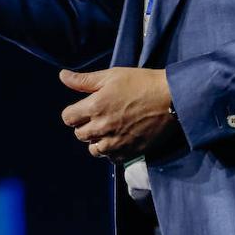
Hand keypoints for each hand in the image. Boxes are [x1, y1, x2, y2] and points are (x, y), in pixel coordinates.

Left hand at [59, 67, 179, 162]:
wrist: (172, 99)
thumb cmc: (141, 83)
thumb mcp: (110, 76)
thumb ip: (83, 80)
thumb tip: (62, 76)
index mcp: (95, 107)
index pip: (68, 118)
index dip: (73, 113)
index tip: (82, 108)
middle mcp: (103, 127)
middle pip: (79, 135)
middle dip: (84, 126)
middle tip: (97, 117)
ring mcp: (117, 142)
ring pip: (94, 150)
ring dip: (97, 141)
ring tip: (108, 130)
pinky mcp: (131, 152)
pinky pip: (112, 159)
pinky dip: (112, 152)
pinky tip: (119, 139)